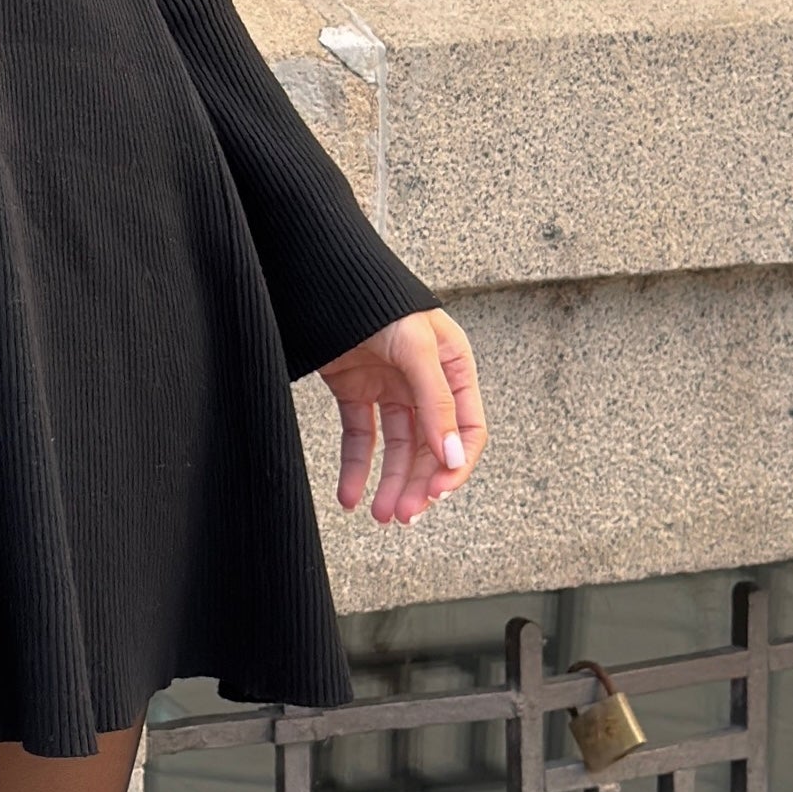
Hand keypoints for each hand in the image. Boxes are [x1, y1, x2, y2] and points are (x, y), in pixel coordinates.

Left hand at [325, 309, 480, 524]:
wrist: (324, 277)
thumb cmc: (379, 301)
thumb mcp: (417, 348)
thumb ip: (436, 403)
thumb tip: (452, 456)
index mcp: (454, 368)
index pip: (468, 430)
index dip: (455, 465)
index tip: (437, 492)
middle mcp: (426, 382)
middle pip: (430, 447)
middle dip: (418, 483)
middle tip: (403, 514)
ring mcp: (390, 388)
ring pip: (396, 448)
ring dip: (390, 483)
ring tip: (380, 514)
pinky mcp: (356, 391)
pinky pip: (360, 437)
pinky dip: (356, 468)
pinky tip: (349, 495)